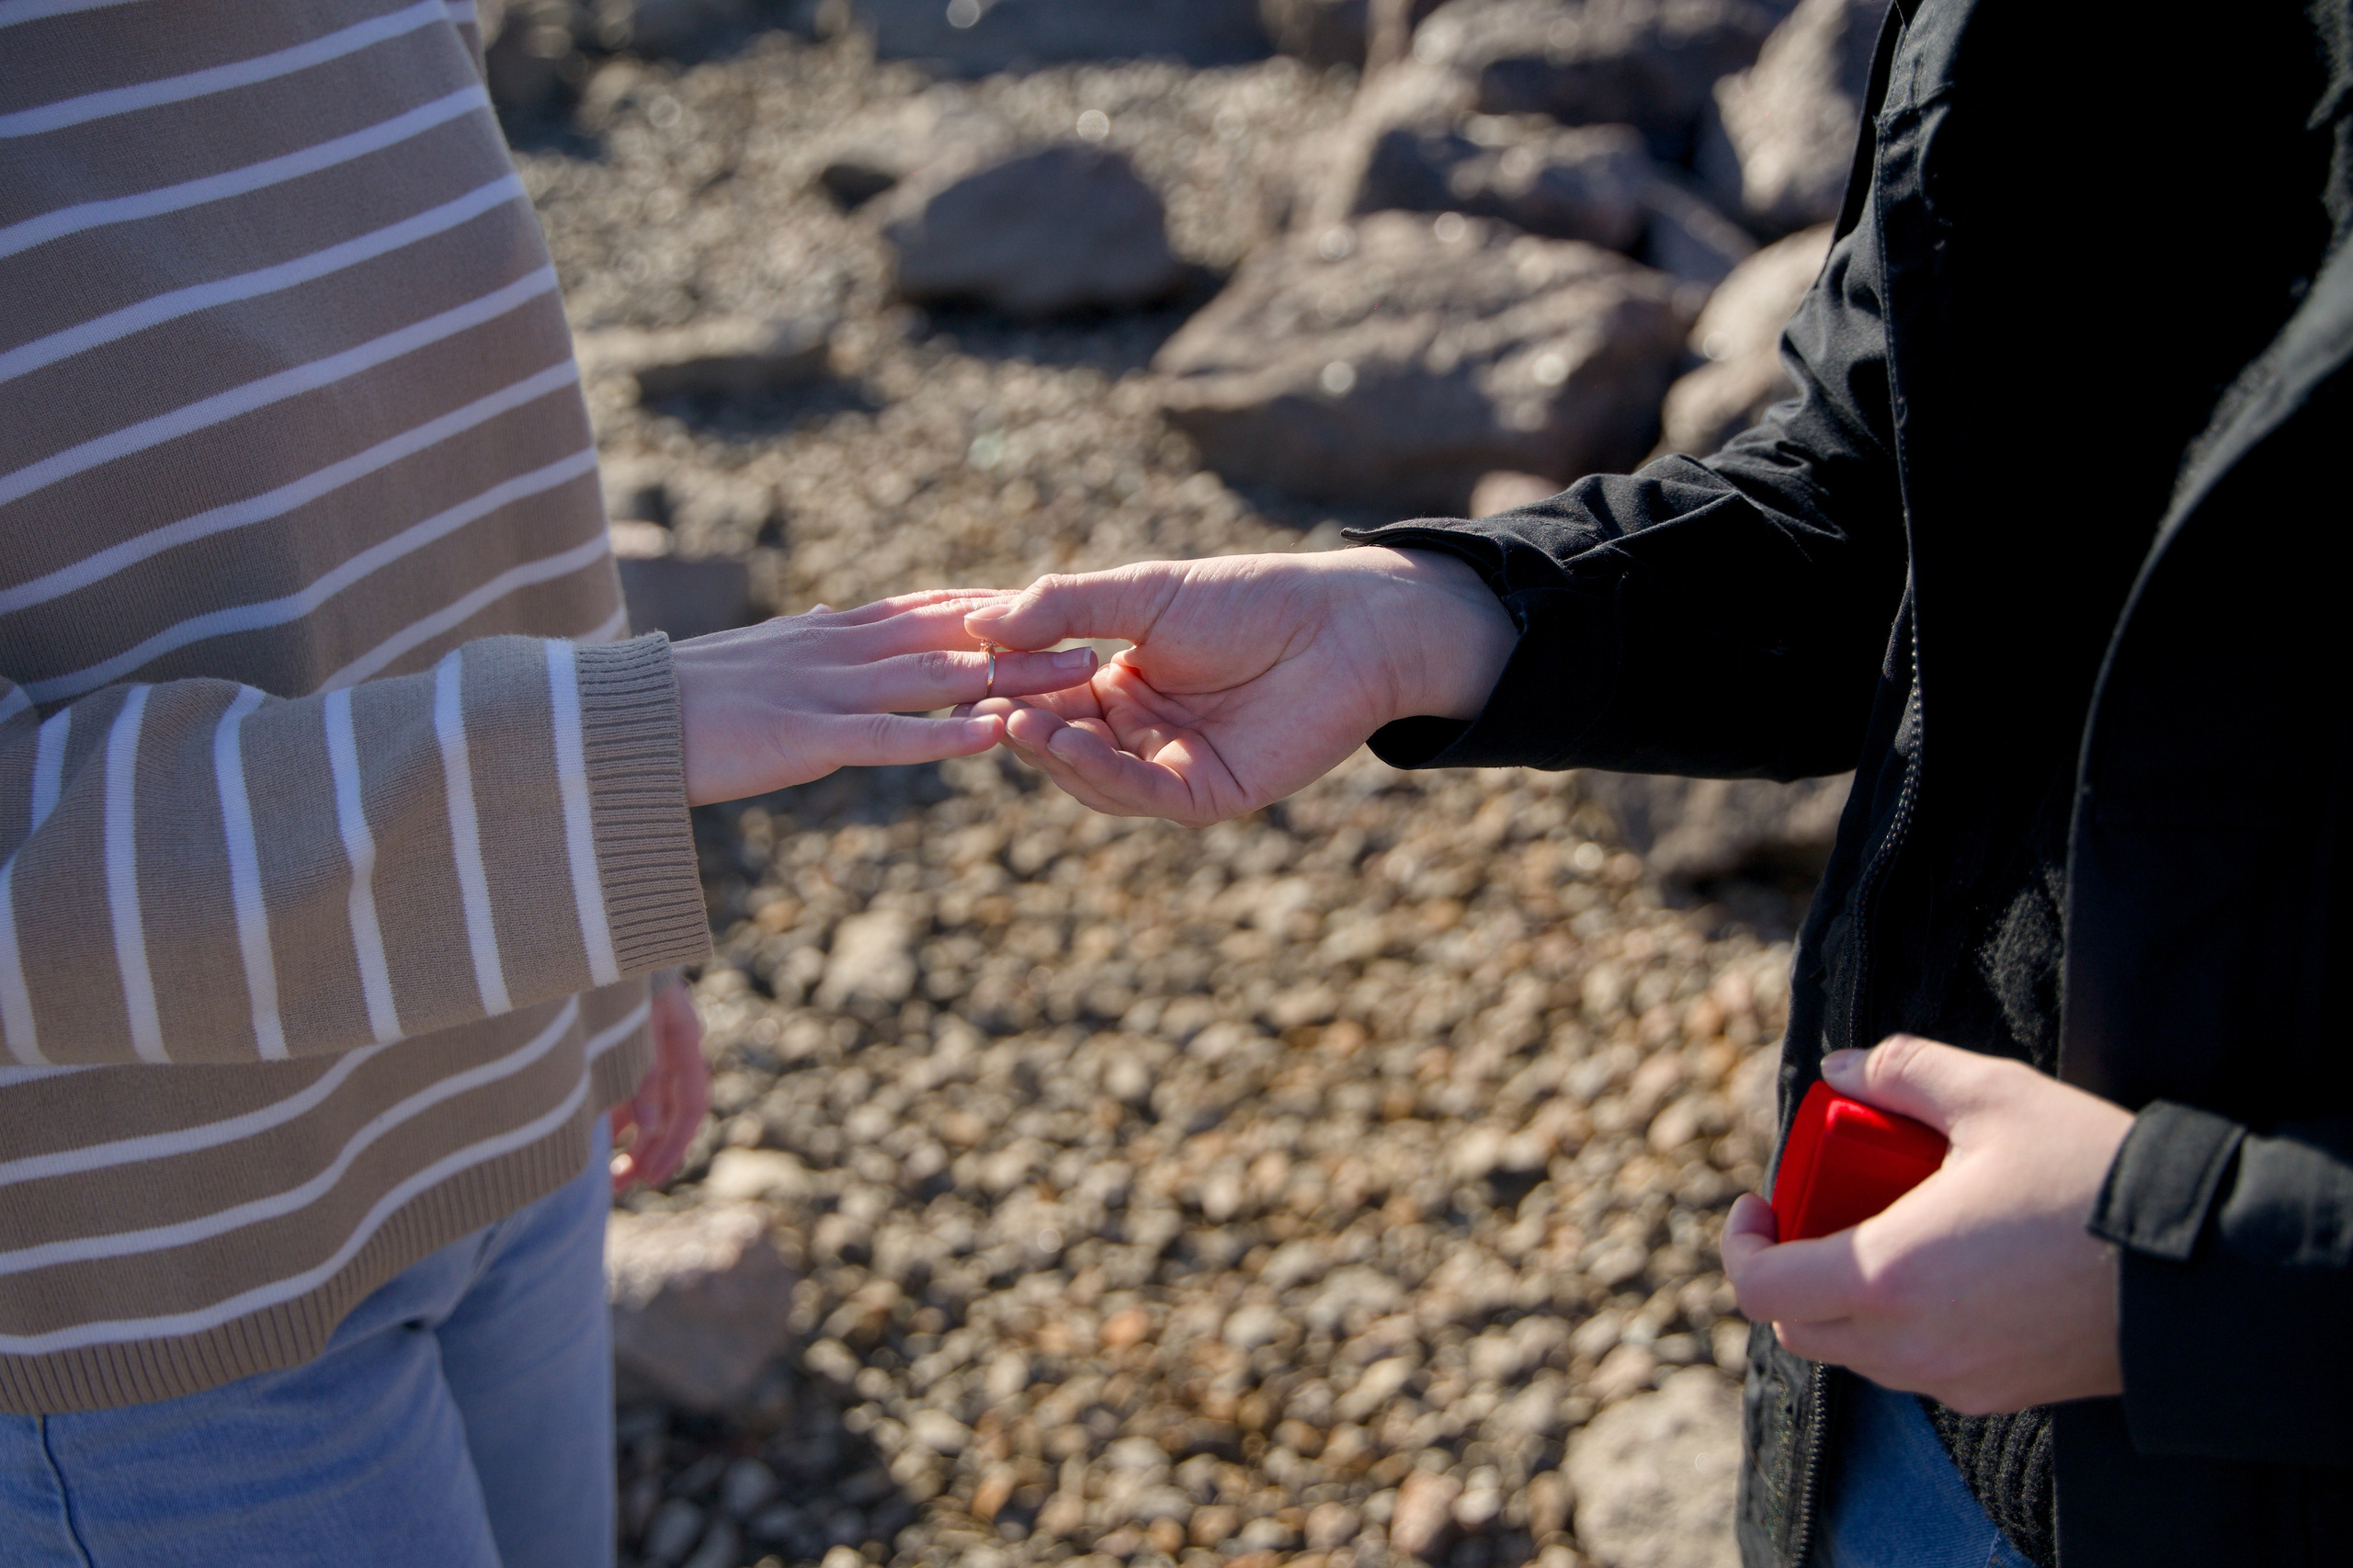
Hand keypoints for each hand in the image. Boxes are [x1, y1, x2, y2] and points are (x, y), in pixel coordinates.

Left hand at [609, 978, 709, 1192]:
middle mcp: (668, 1044)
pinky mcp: (619, 1044)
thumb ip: (641, 1074)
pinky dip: (613, 1118)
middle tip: (622, 1187)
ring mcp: (645, 1045)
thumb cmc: (608, 972)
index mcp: (681, 1035)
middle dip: (649, 1153)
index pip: (691, 1102)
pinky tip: (594, 1142)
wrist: (586, 929)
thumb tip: (652, 1127)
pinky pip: (624, 1091)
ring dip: (631, 1143)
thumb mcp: (630, 1023)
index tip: (651, 1176)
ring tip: (607, 1179)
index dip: (675, 1143)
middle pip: (670, 1111)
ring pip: (646, 1105)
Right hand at [672, 589, 1098, 804]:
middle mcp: (835, 651)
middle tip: (1093, 637)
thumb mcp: (754, 658)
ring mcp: (823, 692)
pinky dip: (944, 734)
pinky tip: (994, 736)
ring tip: (1078, 678)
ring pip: (936, 677)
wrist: (610, 722)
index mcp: (824, 634)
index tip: (1044, 601)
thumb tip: (828, 622)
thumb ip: (803, 643)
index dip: (987, 605)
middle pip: (948, 635)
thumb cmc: (673, 700)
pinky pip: (889, 736)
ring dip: (1012, 677)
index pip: (922, 608)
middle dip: (1023, 637)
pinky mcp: (804, 738)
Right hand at [956, 549, 1514, 825]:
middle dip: (1016, 721)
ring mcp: (1169, 766)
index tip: (958, 663)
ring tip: (1011, 717)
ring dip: (1046, 749)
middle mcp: (1139, 731)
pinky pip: (1136, 793)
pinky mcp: (1204, 795)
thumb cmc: (1251, 599)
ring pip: (1087, 775)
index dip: (1003, 680)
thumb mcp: (1142, 594)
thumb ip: (1063, 607)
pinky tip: (1058, 738)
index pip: (1044, 692)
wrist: (1344, 626)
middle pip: (1057, 740)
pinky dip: (1093, 771)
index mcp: (1119, 683)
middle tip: (975, 700)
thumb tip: (976, 621)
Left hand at [1721, 1035, 2134, 1413]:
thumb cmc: (2090, 1179)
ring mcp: (1955, 1379)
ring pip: (1857, 1352)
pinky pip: (1917, 1367)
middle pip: (1801, 1326)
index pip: (1761, 1290)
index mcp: (1886, 1275)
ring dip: (1846, 1297)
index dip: (1741, 1245)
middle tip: (1820, 1211)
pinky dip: (1902, 1324)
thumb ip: (1907, 1071)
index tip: (1757, 1205)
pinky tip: (1948, 1267)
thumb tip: (1843, 1067)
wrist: (2203, 1269)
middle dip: (1790, 1268)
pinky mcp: (2000, 1393)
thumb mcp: (1995, 1097)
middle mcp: (1910, 1344)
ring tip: (1890, 1227)